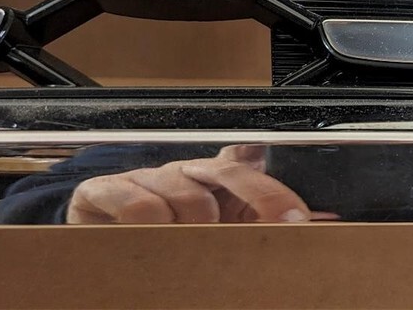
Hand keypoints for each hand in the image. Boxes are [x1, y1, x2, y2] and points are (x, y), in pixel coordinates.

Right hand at [66, 145, 337, 223]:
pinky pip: (135, 200)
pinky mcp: (104, 190)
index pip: (249, 165)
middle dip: (259, 198)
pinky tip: (152, 236)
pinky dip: (148, 220)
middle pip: (228, 172)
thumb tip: (321, 223)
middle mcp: (183, 173)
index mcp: (212, 179)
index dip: (274, 187)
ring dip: (194, 224)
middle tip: (277, 226)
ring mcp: (146, 177)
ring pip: (185, 193)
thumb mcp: (212, 229)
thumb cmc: (156, 235)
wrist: (91, 241)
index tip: (299, 214)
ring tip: (190, 247)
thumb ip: (257, 221)